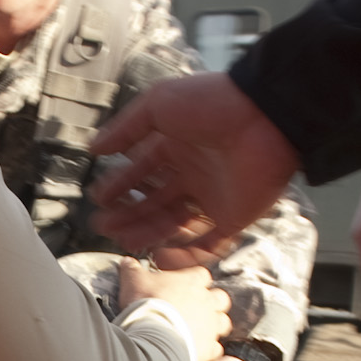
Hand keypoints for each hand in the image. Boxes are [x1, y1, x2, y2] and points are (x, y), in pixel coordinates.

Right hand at [88, 73, 299, 264]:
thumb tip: (95, 148)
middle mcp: (193, 174)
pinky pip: (207, 245)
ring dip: (147, 234)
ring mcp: (213, 198)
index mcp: (176, 147)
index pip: (141, 172)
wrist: (264, 117)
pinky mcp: (233, 218)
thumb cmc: (211, 104)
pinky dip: (185, 255)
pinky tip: (159, 257)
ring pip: (174, 225)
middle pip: (154, 202)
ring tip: (124, 240)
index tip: (99, 199)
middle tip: (103, 225)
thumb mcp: (158, 105)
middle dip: (128, 215)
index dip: (119, 186)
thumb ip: (125, 128)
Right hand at [118, 257, 230, 360]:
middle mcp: (207, 301)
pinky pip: (216, 348)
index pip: (202, 275)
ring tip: (201, 329)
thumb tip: (127, 262)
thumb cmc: (146, 303)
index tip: (185, 285)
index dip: (195, 280)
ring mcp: (210, 325)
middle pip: (221, 298)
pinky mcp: (208, 347)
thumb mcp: (133, 280)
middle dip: (213, 303)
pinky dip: (209, 349)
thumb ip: (132, 269)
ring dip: (215, 325)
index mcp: (192, 281)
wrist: (152, 334)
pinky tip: (198, 350)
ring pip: (224, 322)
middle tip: (197, 308)